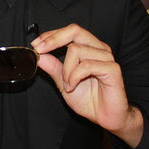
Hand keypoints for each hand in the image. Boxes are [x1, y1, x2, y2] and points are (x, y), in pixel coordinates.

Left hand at [31, 24, 143, 147]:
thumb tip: (40, 55)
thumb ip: (54, 67)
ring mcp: (106, 57)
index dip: (51, 35)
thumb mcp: (64, 82)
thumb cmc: (89, 100)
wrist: (105, 118)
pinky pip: (86, 65)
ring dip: (66, 70)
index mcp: (89, 48)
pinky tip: (72, 86)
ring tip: (67, 84)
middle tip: (41, 50)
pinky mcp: (112, 69)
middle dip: (54, 39)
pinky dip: (74, 76)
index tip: (36, 44)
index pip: (70, 31)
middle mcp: (99, 49)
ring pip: (76, 49)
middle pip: (75, 31)